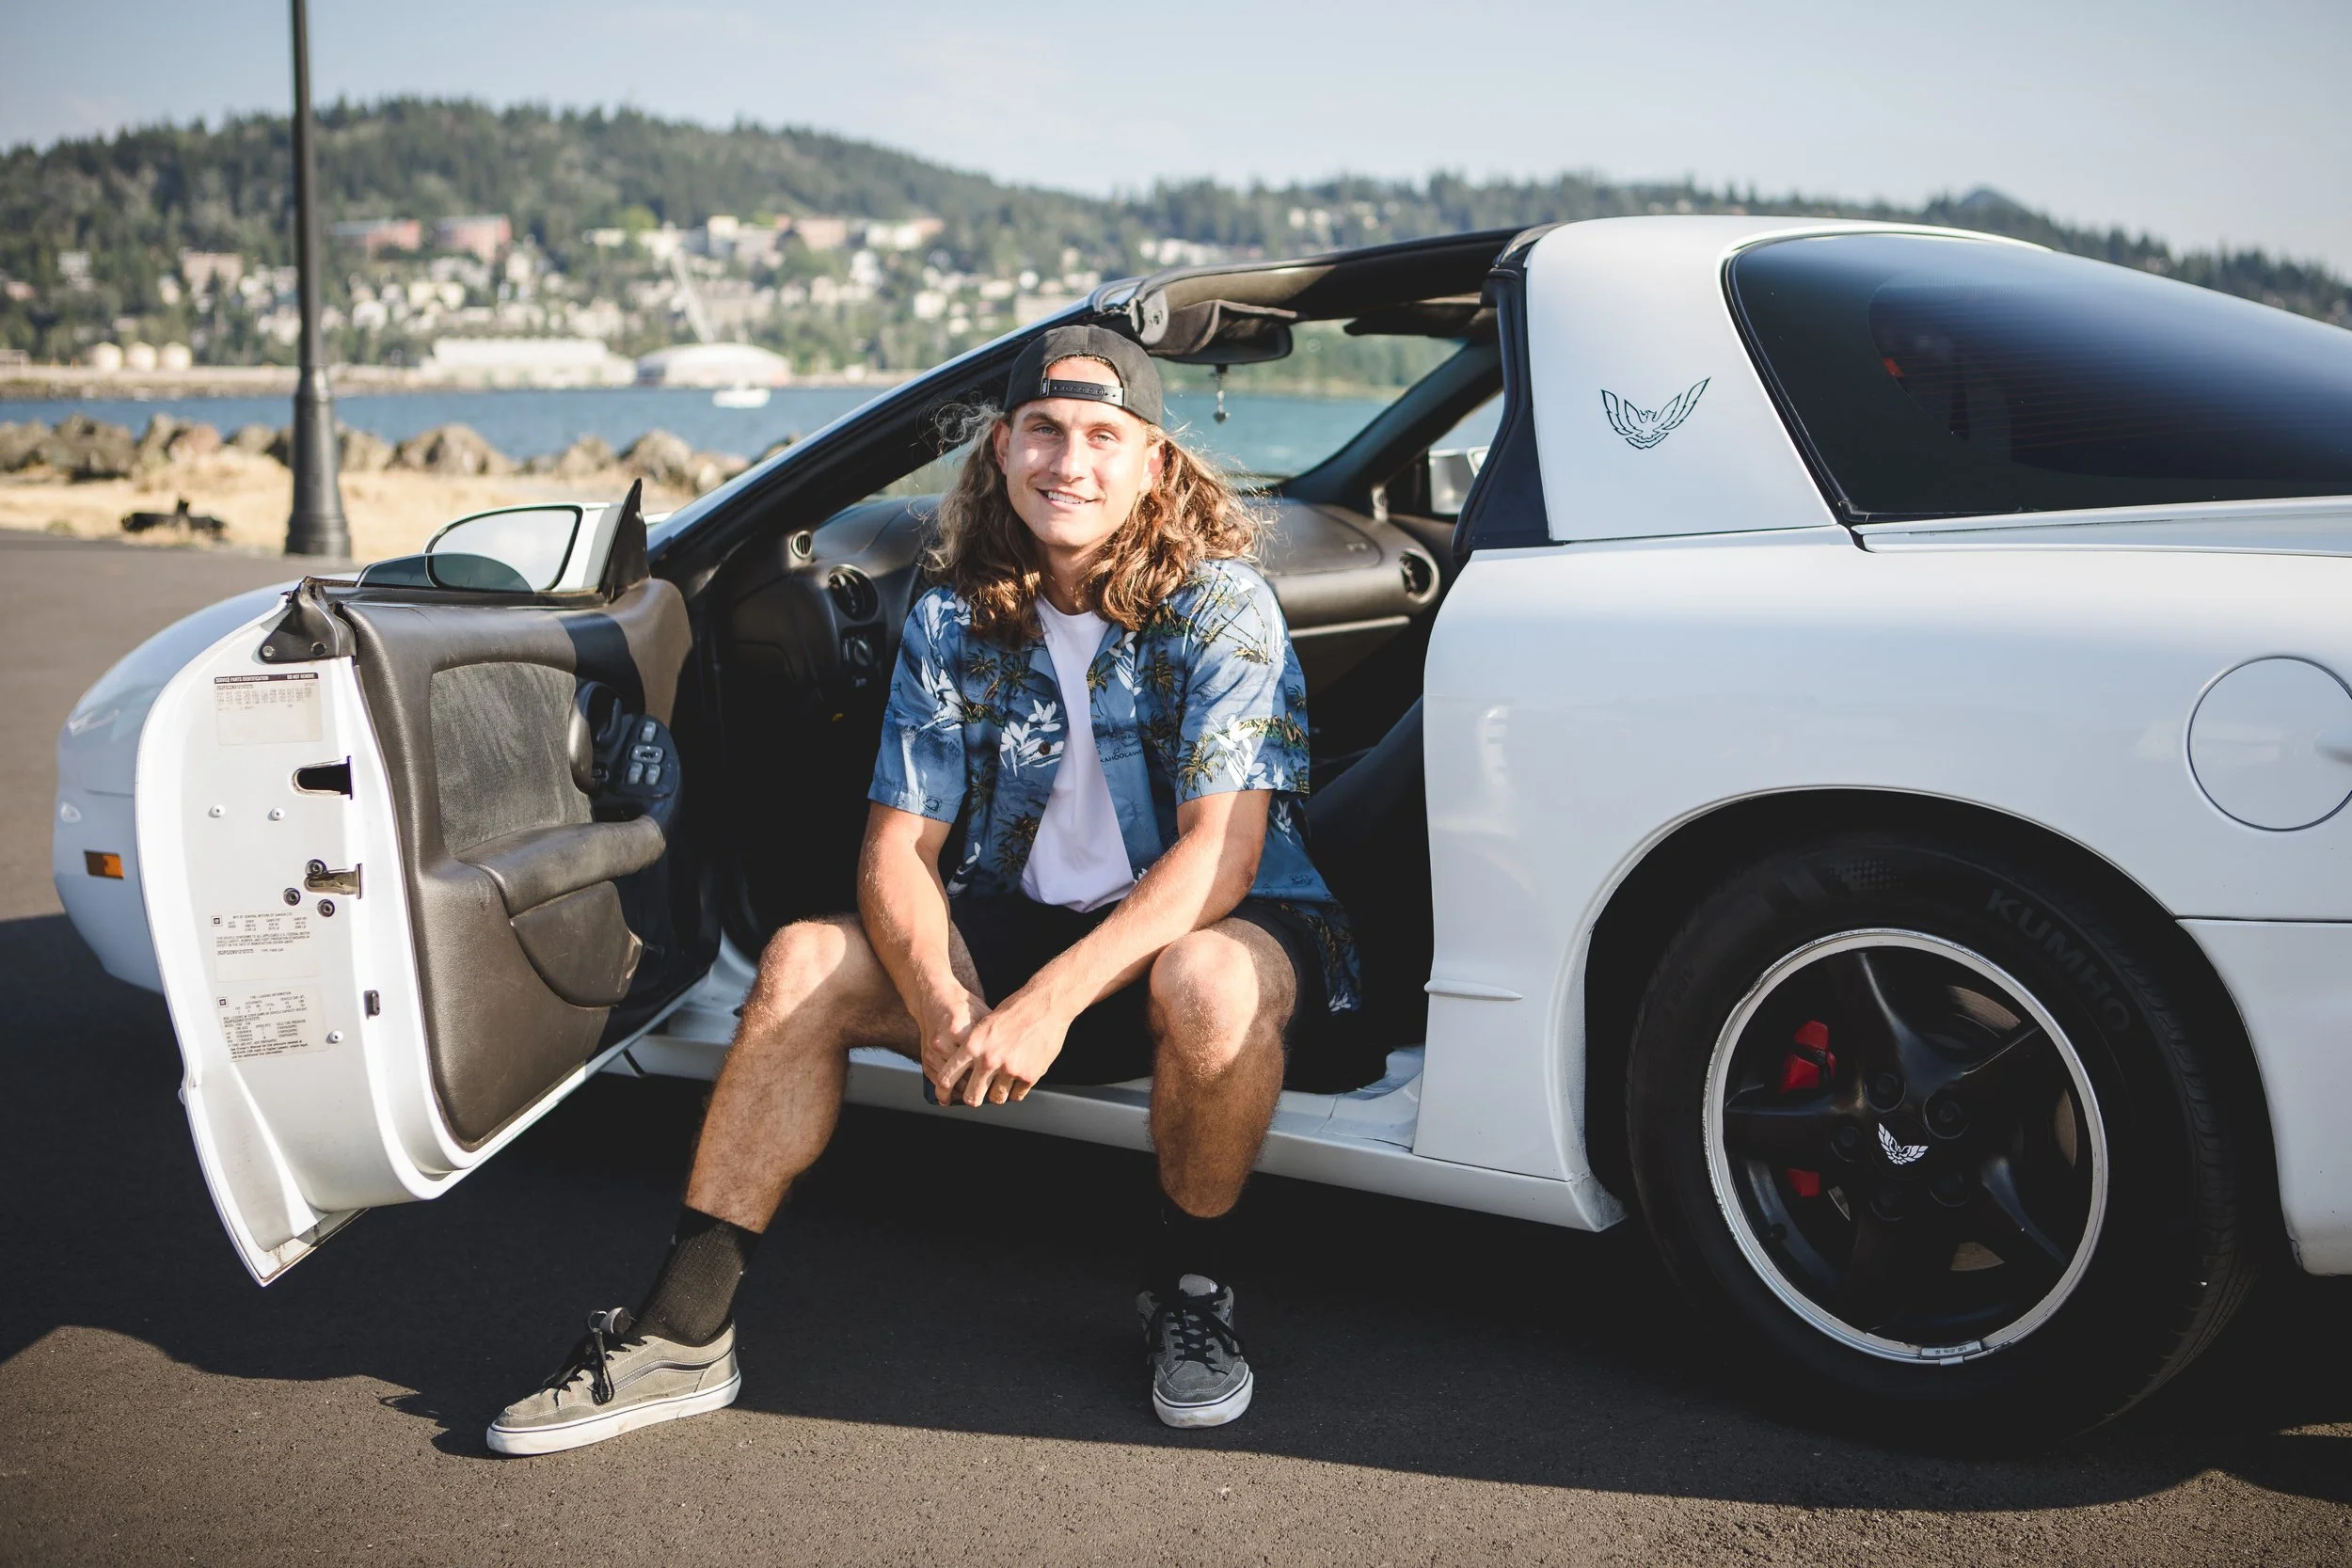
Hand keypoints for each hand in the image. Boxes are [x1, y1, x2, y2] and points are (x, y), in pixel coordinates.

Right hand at [914, 978, 990, 1102]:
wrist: (934, 997)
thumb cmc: (963, 1006)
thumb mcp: (983, 1016)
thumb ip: (994, 1037)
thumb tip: (1011, 1056)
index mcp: (961, 1030)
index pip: (979, 1062)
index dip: (992, 1076)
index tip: (1002, 1082)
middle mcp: (944, 1042)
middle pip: (963, 1076)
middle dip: (978, 1089)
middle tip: (992, 1095)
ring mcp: (933, 1051)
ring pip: (949, 1083)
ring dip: (963, 1092)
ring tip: (977, 1097)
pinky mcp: (925, 1056)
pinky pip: (937, 1080)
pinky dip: (948, 1090)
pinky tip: (959, 1094)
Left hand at [932, 985, 1070, 1107]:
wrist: (1046, 1005)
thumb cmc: (1016, 1010)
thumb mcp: (986, 1024)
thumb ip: (975, 1047)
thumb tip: (967, 1068)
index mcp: (973, 1045)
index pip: (948, 1077)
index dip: (944, 1090)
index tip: (946, 1095)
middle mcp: (989, 1060)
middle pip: (971, 1097)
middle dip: (973, 1098)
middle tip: (976, 1096)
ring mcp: (1010, 1070)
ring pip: (996, 1099)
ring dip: (997, 1094)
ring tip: (1002, 1082)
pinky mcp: (1029, 1075)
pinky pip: (1017, 1095)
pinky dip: (1016, 1090)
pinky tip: (1018, 1078)